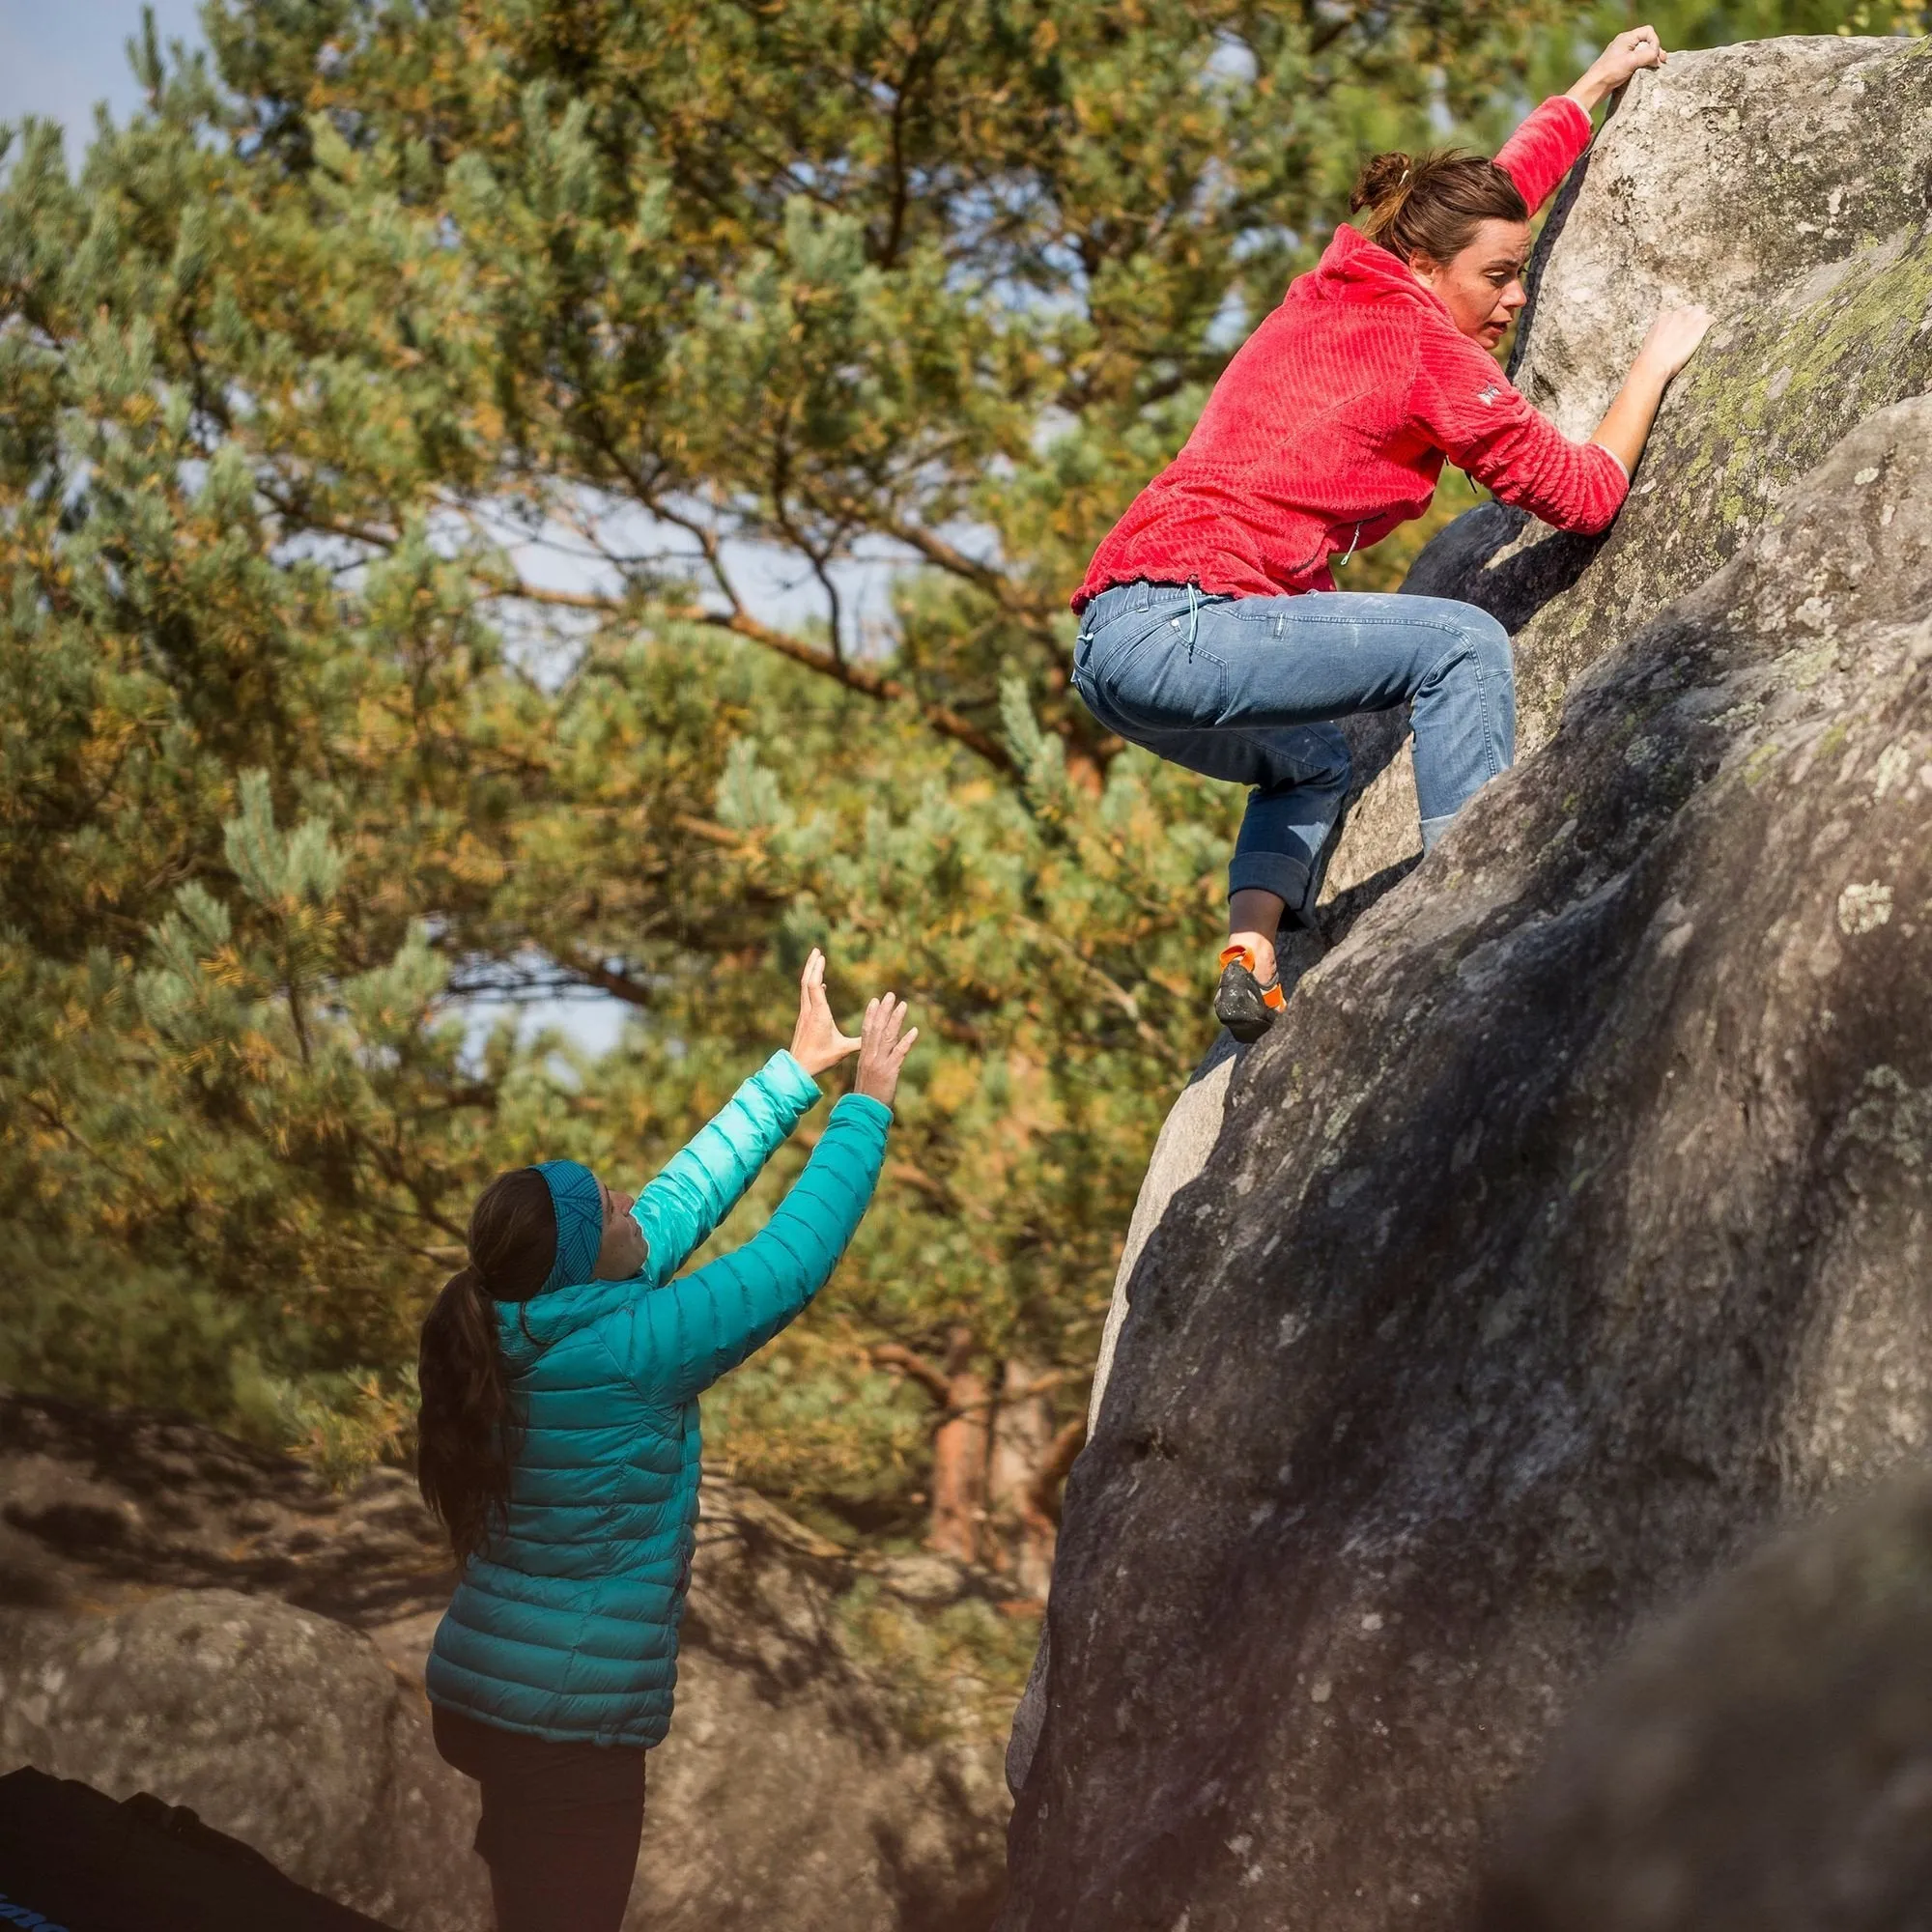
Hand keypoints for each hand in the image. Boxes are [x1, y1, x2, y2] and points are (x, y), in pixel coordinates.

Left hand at [788, 949, 859, 1076]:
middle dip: (812, 965)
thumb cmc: (821, 1059)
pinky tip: (820, 985)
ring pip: (805, 988)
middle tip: (816, 951)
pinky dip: (812, 986)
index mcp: (819, 1014)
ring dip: (810, 973)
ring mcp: (804, 1014)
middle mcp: (809, 1011)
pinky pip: (807, 996)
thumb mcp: (843, 1050)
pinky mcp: (803, 1019)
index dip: (817, 969)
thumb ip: (860, 1041)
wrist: (799, 1067)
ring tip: (816, 961)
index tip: (821, 955)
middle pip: (807, 981)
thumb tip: (878, 1034)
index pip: (815, 985)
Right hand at [852, 993, 917, 1108]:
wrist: (864, 1112)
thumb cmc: (866, 1098)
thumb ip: (873, 1065)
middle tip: (890, 995)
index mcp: (864, 1057)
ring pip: (888, 1037)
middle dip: (884, 1011)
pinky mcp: (889, 1072)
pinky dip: (907, 1041)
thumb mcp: (868, 1077)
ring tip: (903, 1005)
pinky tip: (915, 1031)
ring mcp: (880, 1063)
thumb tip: (878, 1059)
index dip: (872, 1015)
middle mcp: (871, 1057)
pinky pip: (899, 1053)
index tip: (876, 1001)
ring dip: (896, 1020)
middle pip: (877, 1029)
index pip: (867, 1031)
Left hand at [1569, 26, 1666, 110]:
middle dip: (1655, 51)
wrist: (1594, 87)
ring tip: (1656, 67)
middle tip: (1662, 61)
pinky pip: (1636, 61)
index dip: (1655, 41)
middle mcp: (1624, 43)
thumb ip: (1648, 55)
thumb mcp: (1632, 61)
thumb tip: (1658, 57)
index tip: (1654, 54)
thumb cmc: (1610, 72)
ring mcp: (1622, 54)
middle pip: (1646, 42)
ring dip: (1650, 58)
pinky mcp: (1620, 65)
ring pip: (1642, 52)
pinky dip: (1643, 64)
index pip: (1648, 32)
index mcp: (1626, 38)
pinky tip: (1647, 71)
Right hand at [1637, 304, 1713, 381]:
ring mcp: (1688, 319)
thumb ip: (1654, 343)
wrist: (1654, 364)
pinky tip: (1712, 334)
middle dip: (1693, 318)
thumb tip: (1652, 353)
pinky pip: (1710, 319)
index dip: (1681, 323)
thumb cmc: (1648, 362)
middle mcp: (1675, 315)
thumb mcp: (1648, 348)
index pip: (1676, 314)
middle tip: (1694, 333)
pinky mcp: (1699, 325)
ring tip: (1704, 332)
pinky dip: (1712, 325)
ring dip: (1702, 319)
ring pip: (1701, 311)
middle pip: (1690, 309)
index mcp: (1662, 319)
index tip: (1683, 333)